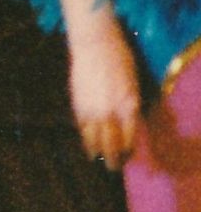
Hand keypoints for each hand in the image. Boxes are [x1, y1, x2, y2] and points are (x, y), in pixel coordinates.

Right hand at [67, 21, 143, 170]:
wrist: (94, 44)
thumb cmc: (120, 60)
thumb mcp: (135, 85)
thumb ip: (132, 106)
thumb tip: (131, 123)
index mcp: (129, 107)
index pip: (129, 139)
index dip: (128, 151)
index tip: (127, 157)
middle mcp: (110, 113)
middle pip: (110, 144)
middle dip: (112, 159)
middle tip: (112, 167)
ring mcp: (91, 109)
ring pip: (92, 139)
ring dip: (95, 151)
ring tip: (96, 158)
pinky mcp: (76, 103)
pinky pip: (81, 126)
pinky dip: (84, 135)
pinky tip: (86, 140)